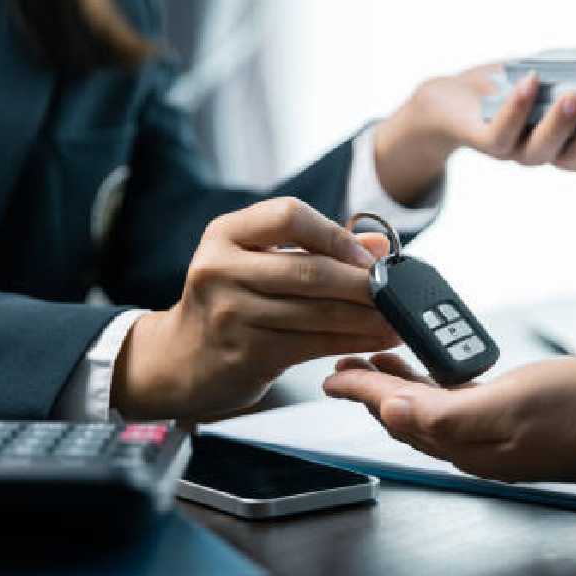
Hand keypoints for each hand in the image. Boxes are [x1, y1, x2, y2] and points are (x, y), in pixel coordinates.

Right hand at [111, 197, 400, 422]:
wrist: (178, 360)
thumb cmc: (227, 303)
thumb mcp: (256, 263)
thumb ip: (315, 248)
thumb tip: (378, 243)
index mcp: (225, 234)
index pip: (288, 215)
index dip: (335, 235)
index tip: (368, 257)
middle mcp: (221, 269)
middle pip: (309, 269)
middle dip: (362, 283)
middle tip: (396, 290)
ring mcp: (231, 313)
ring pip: (317, 312)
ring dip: (366, 317)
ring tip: (397, 317)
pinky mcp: (246, 353)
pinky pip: (313, 344)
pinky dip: (352, 341)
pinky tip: (376, 339)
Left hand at [323, 353, 575, 485]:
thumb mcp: (508, 407)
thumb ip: (446, 415)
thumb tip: (391, 414)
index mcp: (463, 442)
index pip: (397, 413)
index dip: (362, 391)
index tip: (332, 373)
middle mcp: (471, 443)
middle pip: (405, 414)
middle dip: (370, 389)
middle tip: (344, 363)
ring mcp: (491, 432)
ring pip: (427, 408)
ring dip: (397, 384)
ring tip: (376, 359)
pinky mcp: (510, 417)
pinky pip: (456, 400)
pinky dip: (432, 382)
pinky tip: (432, 368)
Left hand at [373, 63, 575, 203]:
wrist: (449, 101)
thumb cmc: (510, 87)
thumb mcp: (554, 80)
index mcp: (568, 142)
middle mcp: (545, 153)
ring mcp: (514, 150)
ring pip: (540, 151)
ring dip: (559, 125)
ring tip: (574, 96)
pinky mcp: (484, 141)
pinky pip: (502, 133)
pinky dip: (516, 108)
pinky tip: (530, 82)